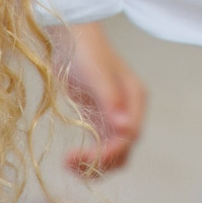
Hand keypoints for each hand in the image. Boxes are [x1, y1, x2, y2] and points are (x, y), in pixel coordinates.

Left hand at [60, 22, 147, 176]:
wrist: (72, 38)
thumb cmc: (86, 52)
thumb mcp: (97, 76)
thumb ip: (111, 101)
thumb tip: (125, 130)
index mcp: (135, 100)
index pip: (129, 137)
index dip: (108, 152)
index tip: (80, 157)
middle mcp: (129, 112)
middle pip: (123, 151)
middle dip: (100, 162)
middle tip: (69, 161)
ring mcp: (114, 117)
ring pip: (112, 153)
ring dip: (94, 165)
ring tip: (67, 164)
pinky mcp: (99, 119)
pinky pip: (99, 147)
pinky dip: (88, 157)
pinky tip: (69, 158)